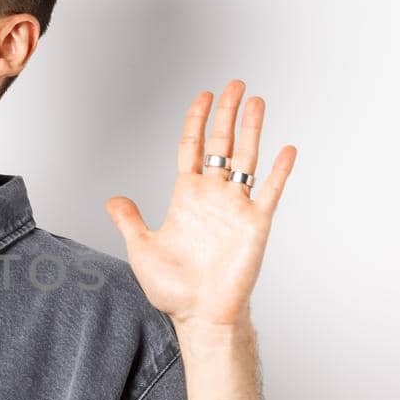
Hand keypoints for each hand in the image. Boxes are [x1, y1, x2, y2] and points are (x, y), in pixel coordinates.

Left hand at [105, 79, 295, 329]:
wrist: (200, 315)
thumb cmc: (174, 289)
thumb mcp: (142, 249)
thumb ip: (130, 221)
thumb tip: (113, 200)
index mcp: (186, 198)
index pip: (192, 148)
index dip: (196, 121)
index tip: (203, 96)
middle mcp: (213, 197)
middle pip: (221, 144)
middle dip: (227, 113)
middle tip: (234, 84)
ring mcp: (236, 208)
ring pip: (246, 159)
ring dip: (252, 130)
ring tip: (256, 101)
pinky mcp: (256, 225)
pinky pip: (269, 192)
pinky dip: (279, 171)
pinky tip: (286, 149)